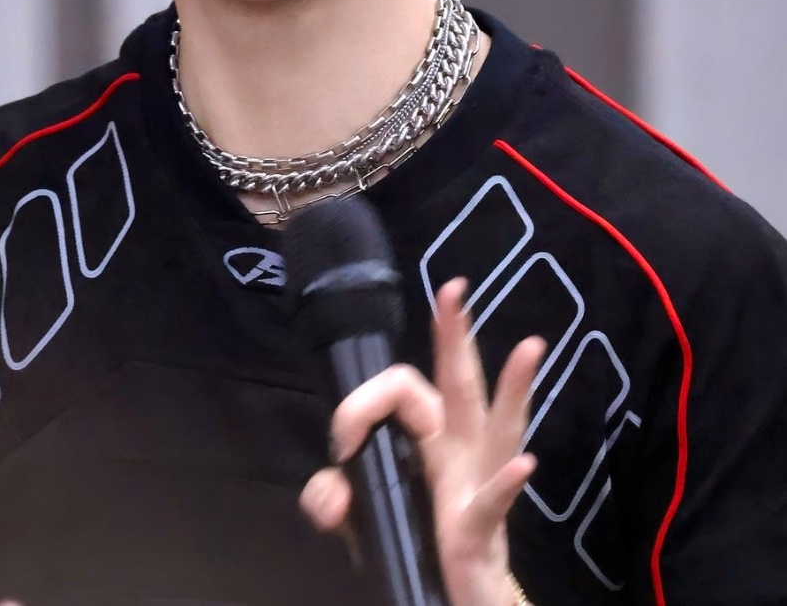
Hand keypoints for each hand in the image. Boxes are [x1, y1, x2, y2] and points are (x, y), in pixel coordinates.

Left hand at [300, 277, 543, 605]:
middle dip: (454, 334)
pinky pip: (493, 503)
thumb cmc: (415, 549)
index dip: (363, 403)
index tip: (341, 442)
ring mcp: (478, 489)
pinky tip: (522, 466)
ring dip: (515, 389)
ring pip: (498, 429)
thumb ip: (332, 498)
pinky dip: (505, 484)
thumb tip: (332, 485)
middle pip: (457, 385)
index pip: (400, 392)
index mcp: (429, 442)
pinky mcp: (481, 534)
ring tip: (531, 347)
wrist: (450, 603)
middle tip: (453, 288)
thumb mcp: (359, 518)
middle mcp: (459, 455)